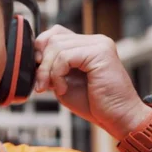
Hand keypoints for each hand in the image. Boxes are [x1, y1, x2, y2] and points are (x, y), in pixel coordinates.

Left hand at [34, 25, 147, 139]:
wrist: (118, 118)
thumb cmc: (94, 104)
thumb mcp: (64, 82)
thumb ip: (51, 67)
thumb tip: (33, 57)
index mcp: (87, 45)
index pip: (55, 33)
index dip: (41, 50)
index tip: (38, 73)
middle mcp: (95, 40)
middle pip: (53, 38)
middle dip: (41, 63)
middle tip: (42, 85)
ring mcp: (99, 44)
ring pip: (56, 46)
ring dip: (48, 70)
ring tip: (54, 88)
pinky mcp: (100, 52)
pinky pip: (65, 56)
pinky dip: (57, 74)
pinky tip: (63, 89)